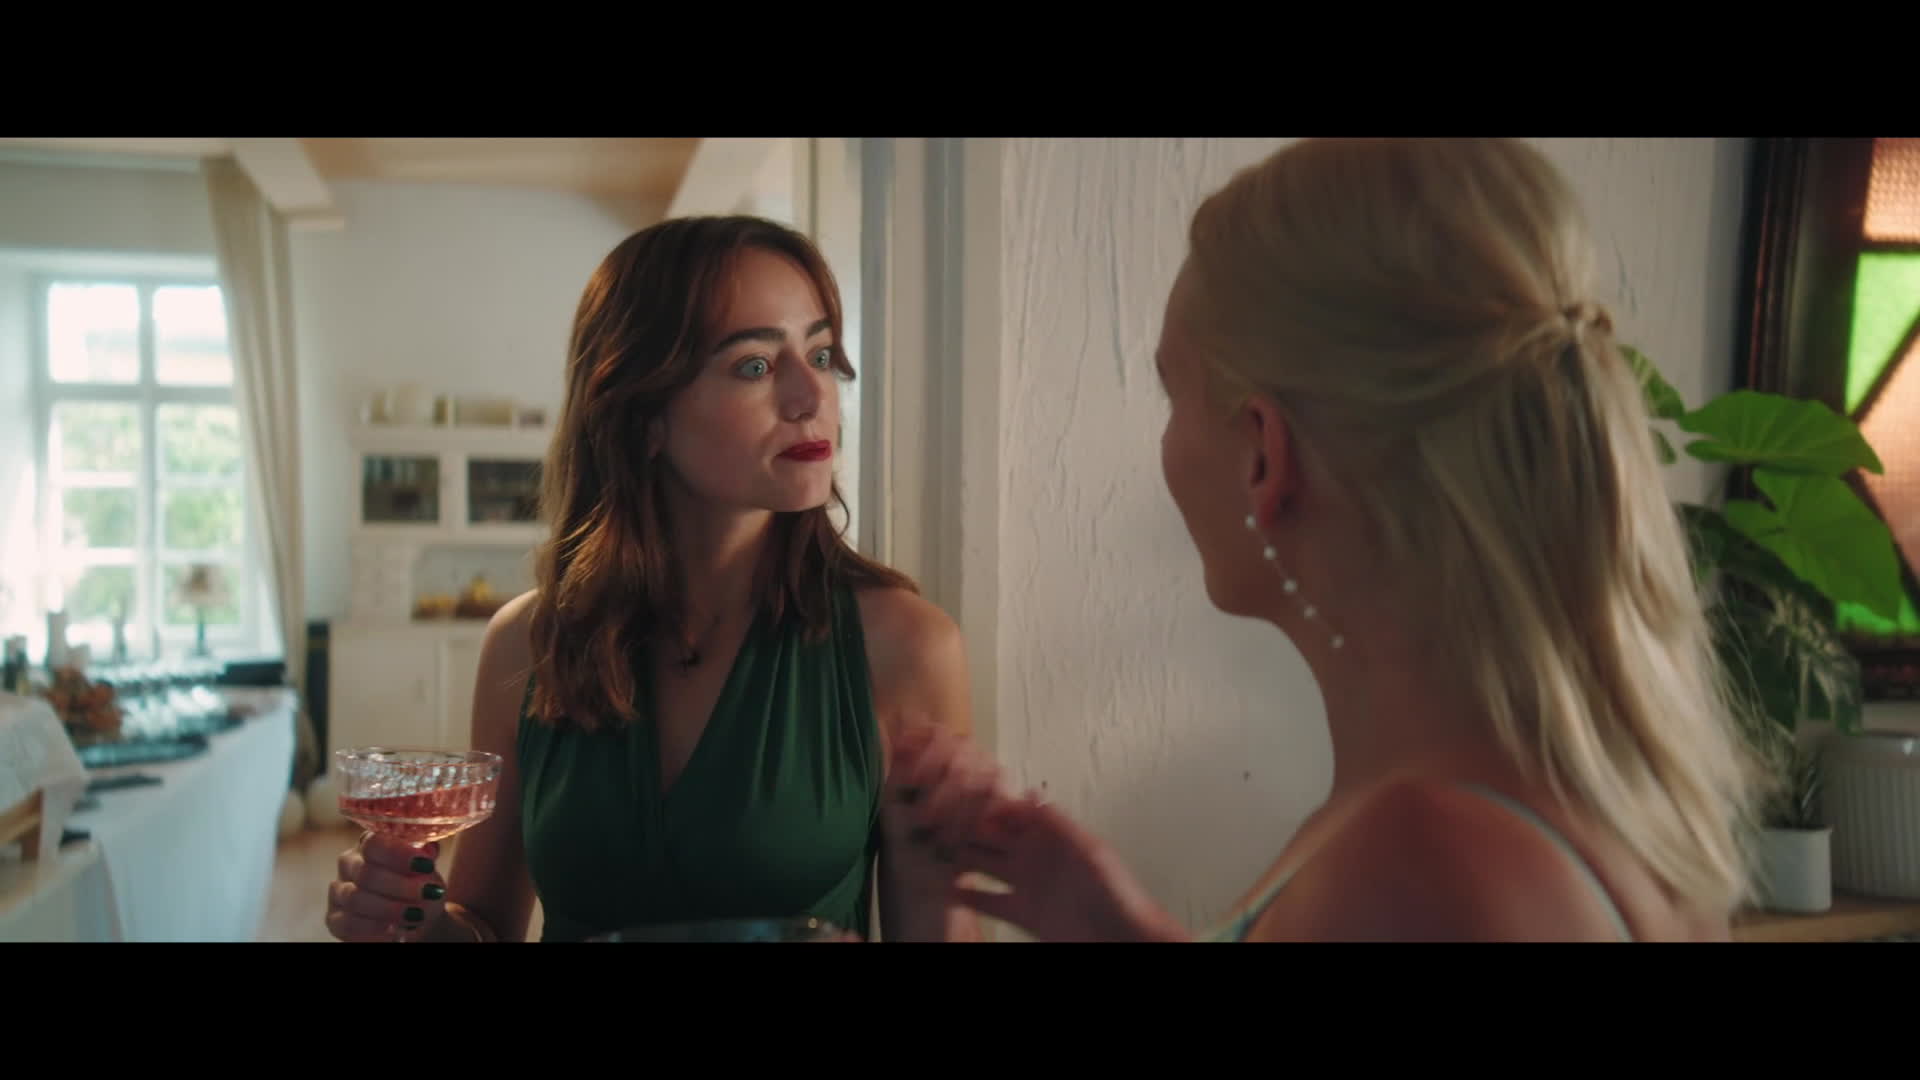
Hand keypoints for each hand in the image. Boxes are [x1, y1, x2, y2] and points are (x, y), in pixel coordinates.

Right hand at [326, 833, 448, 941]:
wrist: (415, 916)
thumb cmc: (419, 885)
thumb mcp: (427, 869)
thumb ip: (426, 857)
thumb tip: (429, 850)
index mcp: (368, 844)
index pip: (374, 843)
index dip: (398, 854)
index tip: (425, 864)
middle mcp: (348, 864)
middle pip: (365, 872)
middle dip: (399, 885)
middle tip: (427, 893)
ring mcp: (339, 891)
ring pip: (355, 898)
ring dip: (389, 908)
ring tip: (416, 915)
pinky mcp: (335, 919)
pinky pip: (349, 923)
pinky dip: (374, 927)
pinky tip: (394, 930)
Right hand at [887, 728, 1186, 942]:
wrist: (1122, 939)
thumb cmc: (1116, 893)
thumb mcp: (1089, 850)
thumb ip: (1057, 823)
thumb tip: (1030, 792)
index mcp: (1052, 836)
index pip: (1012, 812)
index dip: (987, 803)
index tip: (958, 794)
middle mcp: (1035, 856)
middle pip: (993, 836)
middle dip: (966, 827)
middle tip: (933, 818)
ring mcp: (1027, 884)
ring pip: (985, 865)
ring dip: (960, 857)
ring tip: (931, 848)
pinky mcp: (1022, 913)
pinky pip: (988, 899)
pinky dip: (966, 894)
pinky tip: (945, 887)